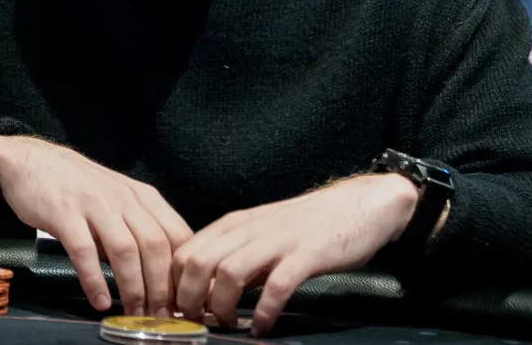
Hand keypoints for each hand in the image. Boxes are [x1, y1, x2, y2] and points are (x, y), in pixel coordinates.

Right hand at [0, 136, 191, 317]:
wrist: (33, 159)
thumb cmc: (80, 187)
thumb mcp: (119, 200)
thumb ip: (137, 230)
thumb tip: (157, 274)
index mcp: (143, 197)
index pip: (177, 234)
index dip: (183, 269)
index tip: (182, 297)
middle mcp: (124, 198)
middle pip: (155, 245)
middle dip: (161, 286)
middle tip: (161, 316)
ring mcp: (94, 204)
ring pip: (125, 250)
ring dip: (133, 287)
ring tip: (134, 313)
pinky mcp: (64, 214)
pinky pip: (84, 251)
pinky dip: (94, 279)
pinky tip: (100, 301)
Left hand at [173, 174, 418, 336]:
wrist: (358, 205)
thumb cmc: (309, 224)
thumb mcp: (263, 234)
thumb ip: (236, 256)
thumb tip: (206, 292)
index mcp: (236, 223)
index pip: (185, 252)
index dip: (173, 285)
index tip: (178, 311)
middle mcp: (250, 229)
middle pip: (198, 263)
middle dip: (189, 300)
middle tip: (198, 322)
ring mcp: (278, 241)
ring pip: (228, 273)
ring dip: (221, 307)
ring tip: (228, 326)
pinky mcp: (306, 255)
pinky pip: (275, 288)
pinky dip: (263, 312)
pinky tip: (262, 326)